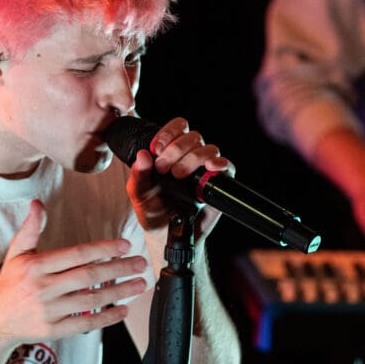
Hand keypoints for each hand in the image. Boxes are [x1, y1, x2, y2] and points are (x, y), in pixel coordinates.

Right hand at [0, 200, 148, 341]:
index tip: (124, 246)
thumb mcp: (16, 253)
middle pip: (88, 276)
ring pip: (90, 300)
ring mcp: (48, 311)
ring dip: (119, 292)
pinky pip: (85, 324)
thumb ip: (30, 229)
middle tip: (140, 263)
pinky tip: (123, 310)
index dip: (102, 249)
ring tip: (139, 284)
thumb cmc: (10, 284)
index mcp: (35, 266)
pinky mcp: (53, 330)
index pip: (76, 254)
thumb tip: (38, 203)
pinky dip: (106, 318)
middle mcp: (42, 288)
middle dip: (118, 269)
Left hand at [126, 116, 233, 235]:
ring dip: (193, 157)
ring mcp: (205, 171)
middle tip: (163, 168)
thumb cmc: (152, 211)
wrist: (166, 235)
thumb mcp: (138, 194)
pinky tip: (211, 168)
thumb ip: (138, 175)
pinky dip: (221, 164)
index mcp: (171, 152)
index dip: (168, 133)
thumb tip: (143, 155)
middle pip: (193, 136)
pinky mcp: (217, 185)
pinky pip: (227, 167)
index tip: (156, 148)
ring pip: (209, 149)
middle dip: (177, 148)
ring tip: (179, 175)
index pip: (178, 128)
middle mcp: (190, 157)